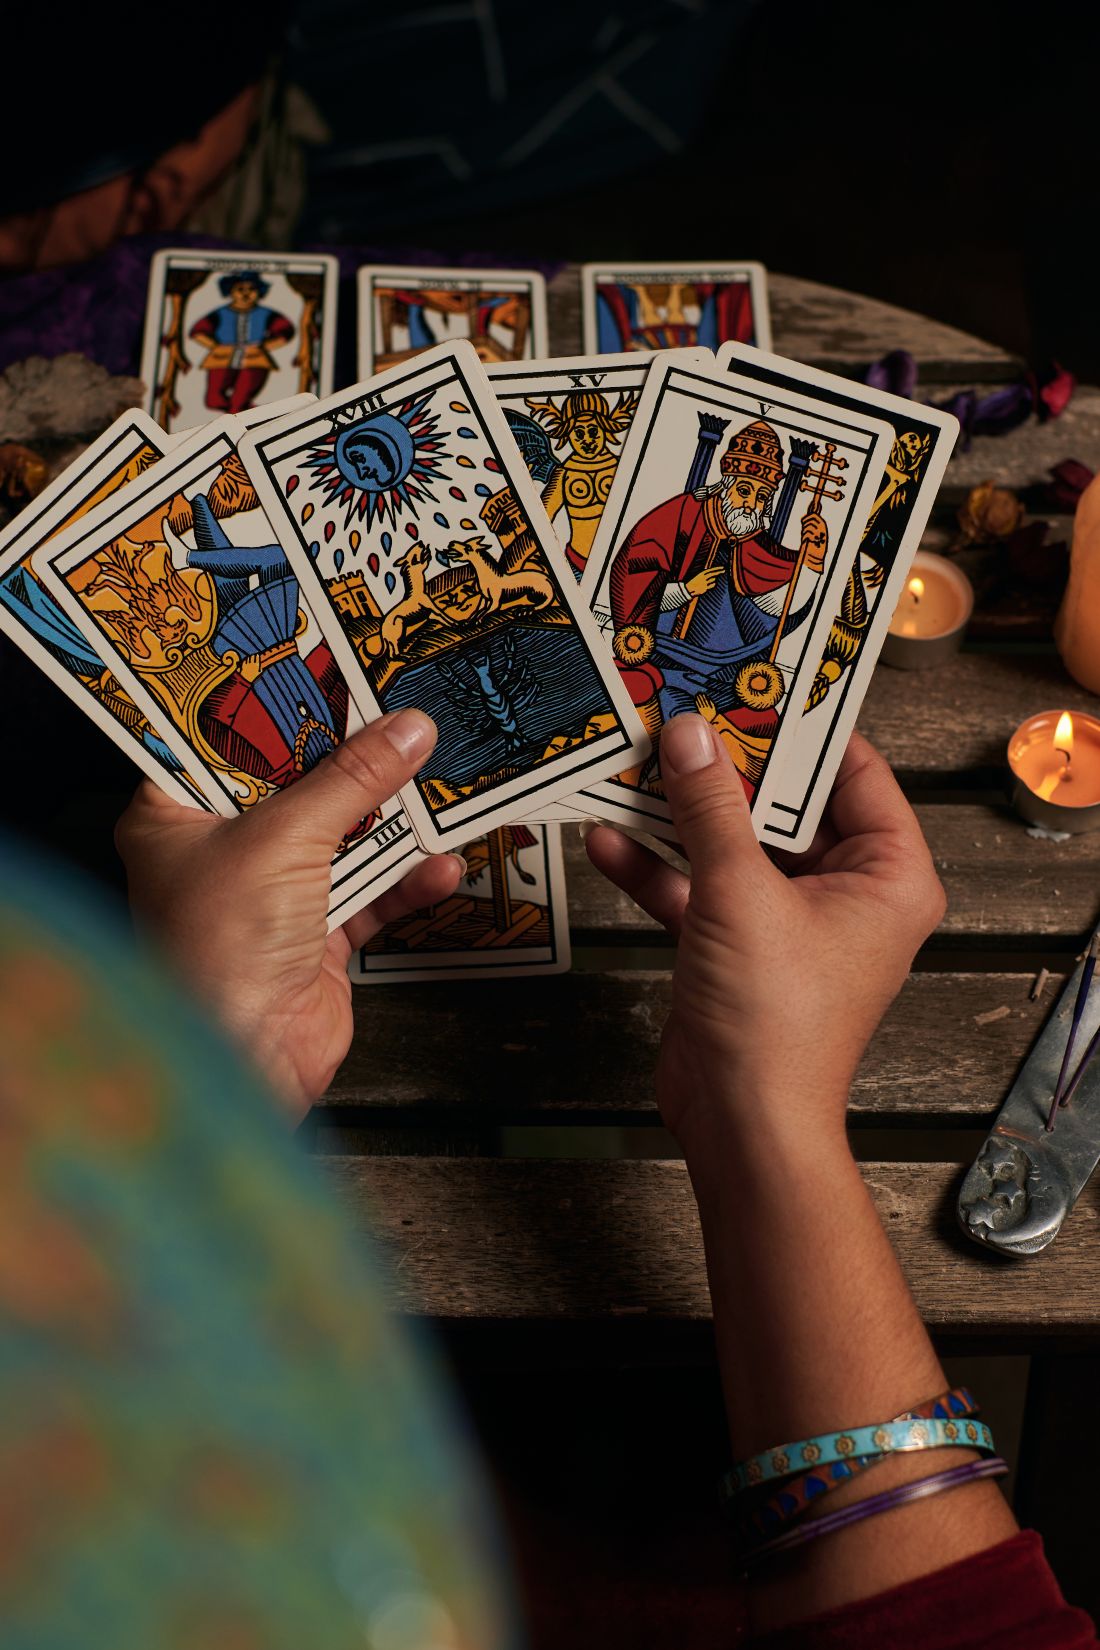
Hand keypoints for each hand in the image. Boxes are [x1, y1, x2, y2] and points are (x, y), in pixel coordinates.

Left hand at [115, 709, 461, 1117]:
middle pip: (294, 783)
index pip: (224, 738)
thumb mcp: (287, 839)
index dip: (274, 702)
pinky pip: (370, 892)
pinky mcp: (316, 936)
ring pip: (341, 835)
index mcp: (175, 815)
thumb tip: (408, 728)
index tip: (330, 665)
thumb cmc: (221, 949)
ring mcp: (270, 895)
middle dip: (351, 757)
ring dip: (390, 818)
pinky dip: (405, 880)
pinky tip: (440, 863)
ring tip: (438, 776)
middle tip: (399, 710)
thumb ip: (352, 780)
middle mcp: (219, 850)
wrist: (246, 1063)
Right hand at [584, 716, 944, 1152]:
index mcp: (887, 874)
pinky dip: (659, 868)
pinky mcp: (738, 947)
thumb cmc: (777, 1026)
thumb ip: (708, 809)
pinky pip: (700, 888)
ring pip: (733, 844)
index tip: (753, 681)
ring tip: (632, 763)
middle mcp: (847, 893)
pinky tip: (609, 837)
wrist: (741, 1125)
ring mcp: (789, 920)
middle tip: (681, 711)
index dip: (801, 727)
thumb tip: (687, 736)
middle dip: (724, 766)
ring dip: (681, 814)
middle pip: (782, 804)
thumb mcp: (738, 894)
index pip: (853, 771)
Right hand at [685, 566, 723, 595]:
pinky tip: (711, 584)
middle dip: (719, 572)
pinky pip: (712, 585)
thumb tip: (714, 575)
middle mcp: (703, 578)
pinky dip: (713, 584)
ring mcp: (705, 583)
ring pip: (713, 579)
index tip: (722, 567)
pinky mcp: (705, 588)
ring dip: (713, 579)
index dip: (717, 568)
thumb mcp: (699, 576)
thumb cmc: (694, 582)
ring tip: (707, 581)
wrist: (689, 590)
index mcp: (701, 574)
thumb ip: (706, 575)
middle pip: (713, 574)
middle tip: (723, 570)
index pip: (711, 570)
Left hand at [799, 509, 827, 571]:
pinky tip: (805, 540)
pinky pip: (807, 533)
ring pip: (808, 526)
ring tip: (805, 537)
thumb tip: (803, 518)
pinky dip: (804, 537)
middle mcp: (822, 527)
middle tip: (803, 530)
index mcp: (822, 524)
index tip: (802, 521)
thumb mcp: (813, 532)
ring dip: (804, 531)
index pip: (814, 515)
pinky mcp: (817, 539)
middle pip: (810, 519)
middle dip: (804, 524)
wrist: (815, 556)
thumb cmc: (813, 544)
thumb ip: (810, 525)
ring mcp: (820, 533)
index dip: (806, 517)